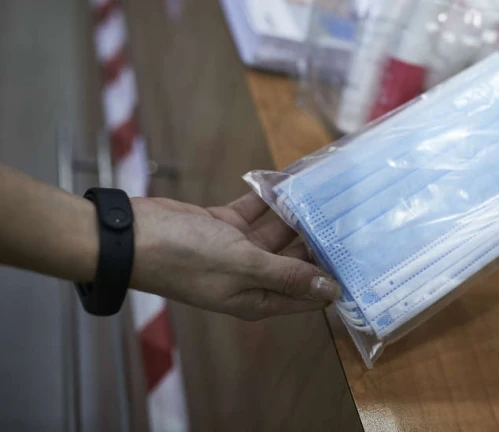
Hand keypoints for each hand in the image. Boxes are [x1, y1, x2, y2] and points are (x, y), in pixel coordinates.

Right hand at [128, 192, 340, 320]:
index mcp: (259, 298)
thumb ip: (287, 275)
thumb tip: (330, 291)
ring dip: (299, 216)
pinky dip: (271, 199)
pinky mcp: (224, 226)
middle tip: (351, 217)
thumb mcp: (243, 266)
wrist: (131, 235)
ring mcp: (237, 251)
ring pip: (279, 233)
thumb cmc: (186, 257)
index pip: (307, 295)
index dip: (332, 280)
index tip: (359, 260)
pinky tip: (292, 182)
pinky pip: (256, 212)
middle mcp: (252, 277)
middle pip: (297, 260)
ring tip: (328, 196)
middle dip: (320, 242)